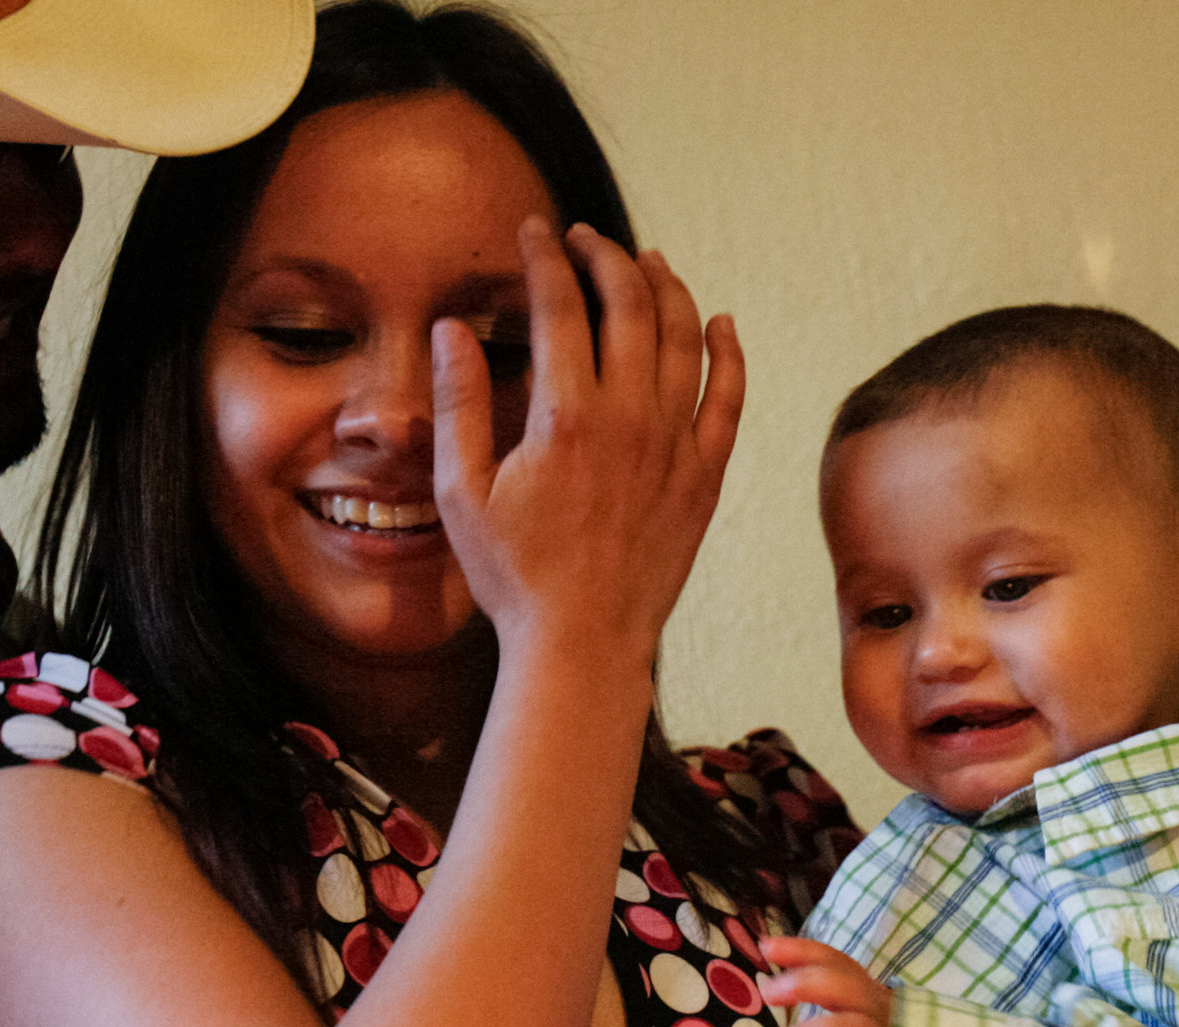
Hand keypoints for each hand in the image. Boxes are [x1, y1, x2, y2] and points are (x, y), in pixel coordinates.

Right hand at [432, 217, 743, 669]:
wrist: (583, 644)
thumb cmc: (514, 578)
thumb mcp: (463, 493)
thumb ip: (458, 404)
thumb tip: (450, 329)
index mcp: (564, 417)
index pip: (559, 305)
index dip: (545, 257)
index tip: (534, 231)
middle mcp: (629, 420)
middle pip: (629, 305)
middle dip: (607, 257)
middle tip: (587, 241)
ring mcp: (675, 446)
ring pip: (684, 338)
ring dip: (667, 288)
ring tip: (649, 261)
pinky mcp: (704, 476)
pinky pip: (728, 399)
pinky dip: (728, 353)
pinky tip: (720, 323)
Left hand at [760, 936, 893, 1026]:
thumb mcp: (867, 1020)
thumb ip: (834, 1000)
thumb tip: (774, 986)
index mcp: (872, 999)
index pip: (841, 965)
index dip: (806, 952)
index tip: (768, 947)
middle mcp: (884, 1018)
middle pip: (850, 988)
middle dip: (806, 984)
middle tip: (769, 993)